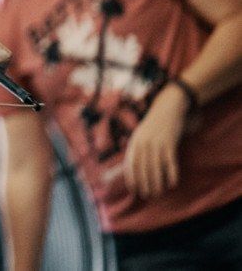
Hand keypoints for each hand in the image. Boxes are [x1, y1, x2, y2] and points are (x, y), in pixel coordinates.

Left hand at [123, 84, 189, 198]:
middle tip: (147, 195)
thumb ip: (137, 149)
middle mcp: (144, 142)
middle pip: (142, 166)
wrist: (167, 109)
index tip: (134, 189)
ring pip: (155, 166)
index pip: (130, 163)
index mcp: (135, 142)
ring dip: (156, 181)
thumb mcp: (140, 135)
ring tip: (158, 192)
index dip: (131, 177)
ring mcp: (156, 142)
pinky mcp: (169, 142)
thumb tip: (133, 168)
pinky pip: (170, 160)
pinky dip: (171, 173)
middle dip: (143, 182)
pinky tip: (172, 183)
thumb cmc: (153, 126)